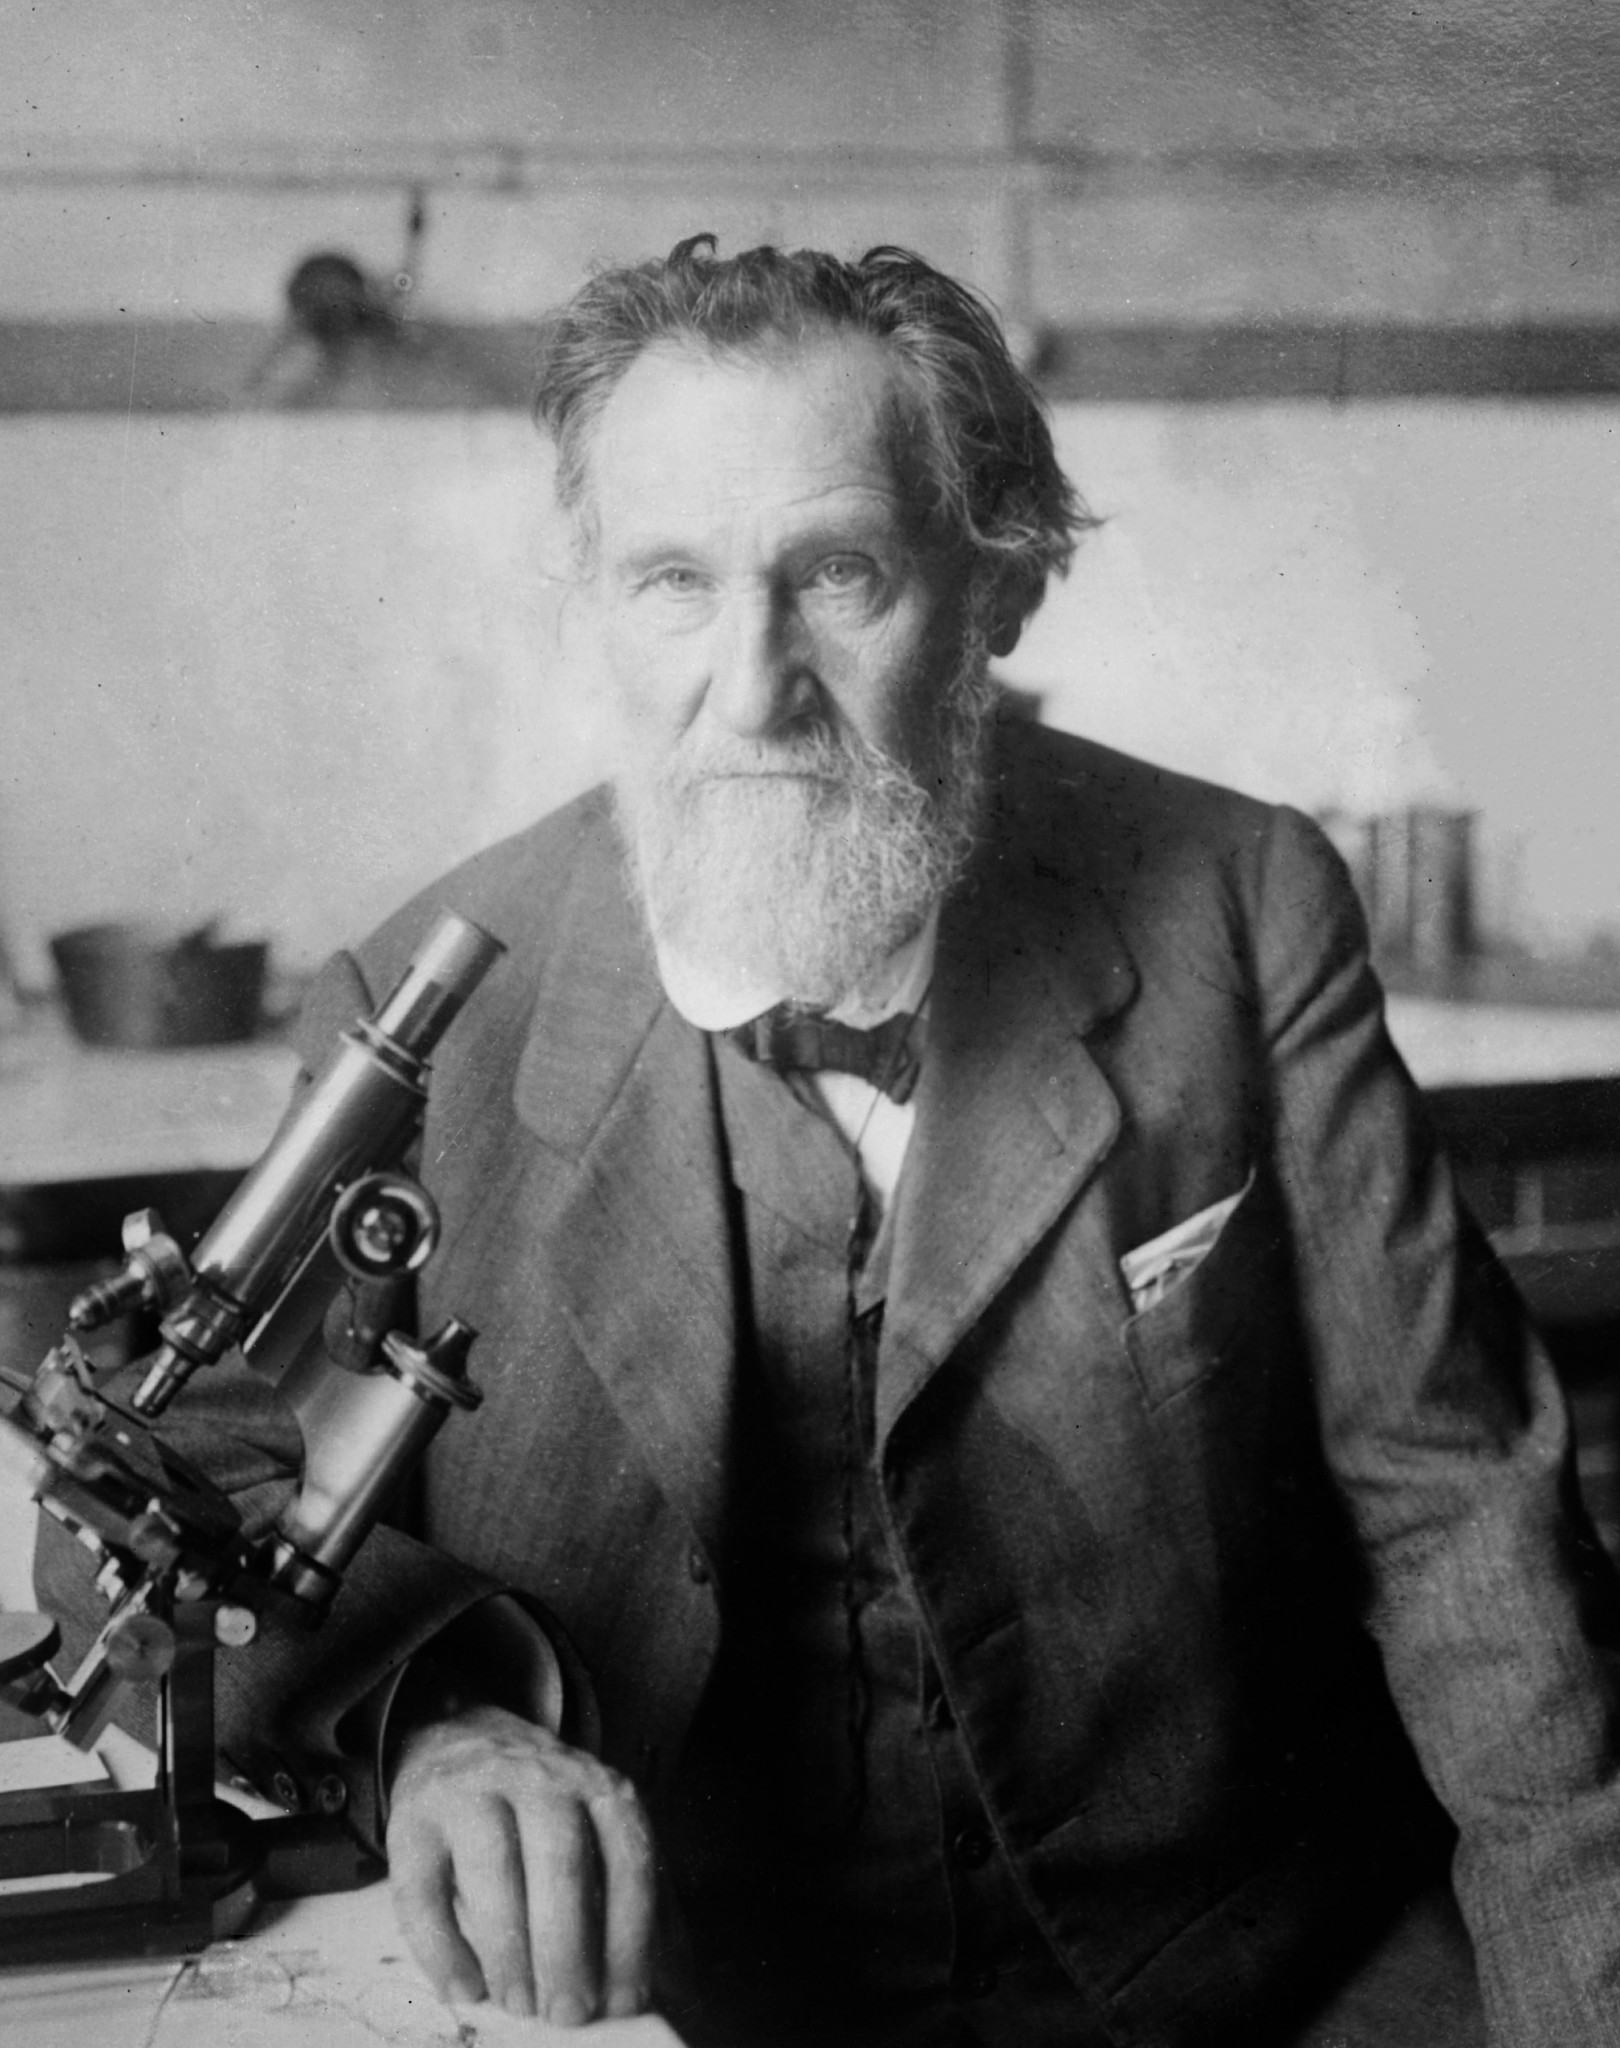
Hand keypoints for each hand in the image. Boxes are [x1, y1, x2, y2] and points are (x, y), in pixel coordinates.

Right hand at [386, 1703, 656, 2024]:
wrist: (460, 1739)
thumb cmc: (545, 1811)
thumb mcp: (601, 1833)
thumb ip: (636, 1901)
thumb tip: (681, 1989)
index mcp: (599, 1789)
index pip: (627, 1861)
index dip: (631, 1936)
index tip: (626, 2002)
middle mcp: (540, 1780)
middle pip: (560, 1861)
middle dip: (568, 1946)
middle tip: (570, 2014)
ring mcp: (473, 1793)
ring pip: (493, 1867)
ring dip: (509, 1947)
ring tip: (521, 2006)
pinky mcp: (415, 1820)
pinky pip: (422, 1887)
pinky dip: (441, 1945)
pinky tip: (463, 1988)